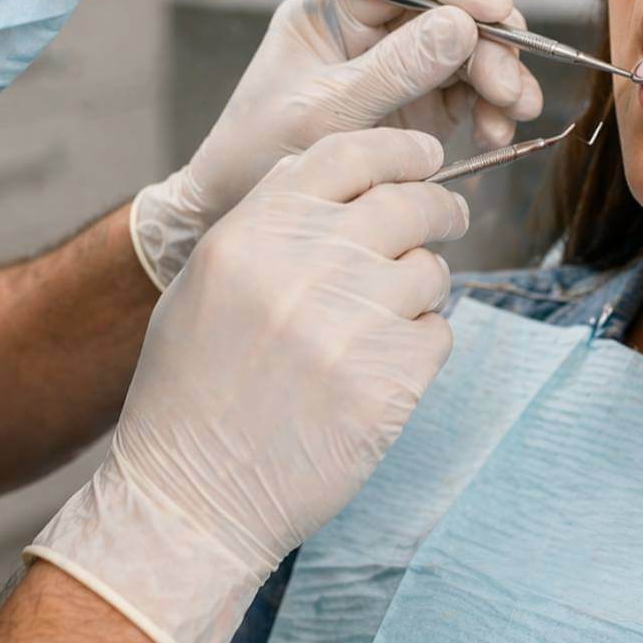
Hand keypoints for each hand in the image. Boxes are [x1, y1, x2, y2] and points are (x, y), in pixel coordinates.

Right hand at [27, 128, 467, 642]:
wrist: (192, 493)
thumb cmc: (193, 387)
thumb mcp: (208, 281)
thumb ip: (268, 219)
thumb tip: (336, 170)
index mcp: (256, 231)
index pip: (349, 153)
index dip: (400, 149)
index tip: (427, 158)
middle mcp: (306, 264)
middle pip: (408, 203)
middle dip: (439, 206)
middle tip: (449, 216)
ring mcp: (353, 321)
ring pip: (429, 270)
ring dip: (421, 287)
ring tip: (385, 318)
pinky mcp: (389, 379)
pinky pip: (437, 334)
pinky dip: (420, 345)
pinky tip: (381, 369)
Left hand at [130, 0, 543, 290]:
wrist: (232, 209)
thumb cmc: (257, 151)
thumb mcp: (326, 110)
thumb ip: (394, 70)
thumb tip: (461, 26)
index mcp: (331, 8)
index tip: (495, 9)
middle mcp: (368, 30)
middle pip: (446, 13)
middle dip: (487, 44)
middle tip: (509, 86)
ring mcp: (395, 68)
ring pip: (465, 54)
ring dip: (497, 80)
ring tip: (514, 113)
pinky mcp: (415, 107)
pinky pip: (464, 96)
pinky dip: (487, 111)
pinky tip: (496, 133)